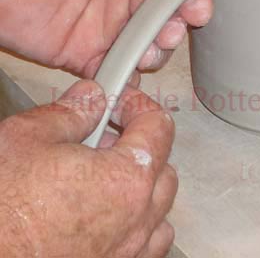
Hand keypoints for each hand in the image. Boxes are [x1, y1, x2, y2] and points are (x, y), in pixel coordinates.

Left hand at [0, 0, 212, 76]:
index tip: (199, 7)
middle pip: (165, 14)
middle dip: (176, 25)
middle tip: (173, 31)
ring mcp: (104, 24)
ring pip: (146, 44)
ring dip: (156, 51)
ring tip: (150, 52)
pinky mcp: (80, 52)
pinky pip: (113, 69)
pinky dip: (127, 77)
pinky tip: (130, 76)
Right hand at [0, 80, 176, 257]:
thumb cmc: (1, 212)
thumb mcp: (27, 138)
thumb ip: (71, 112)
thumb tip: (92, 98)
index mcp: (126, 178)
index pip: (158, 126)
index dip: (137, 105)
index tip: (118, 102)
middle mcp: (137, 218)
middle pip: (163, 166)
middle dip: (138, 144)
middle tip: (102, 137)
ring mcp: (128, 251)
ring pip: (159, 207)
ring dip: (141, 185)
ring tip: (101, 177)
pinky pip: (147, 244)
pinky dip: (138, 223)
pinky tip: (106, 214)